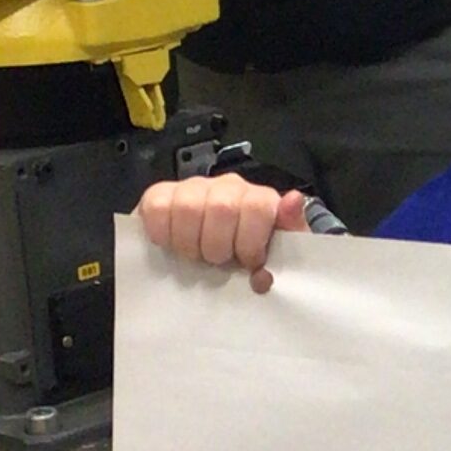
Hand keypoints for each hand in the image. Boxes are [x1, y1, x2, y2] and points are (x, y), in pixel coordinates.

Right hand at [137, 172, 307, 293]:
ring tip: (195, 256)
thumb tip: (294, 200)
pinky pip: (156, 205)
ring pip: (187, 207)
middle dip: (218, 247)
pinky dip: (162, 231)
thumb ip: (291, 232)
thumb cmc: (249, 258)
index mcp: (259, 199)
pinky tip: (171, 245)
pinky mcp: (161, 195)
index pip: (257, 206)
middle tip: (218, 261)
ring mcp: (193, 188)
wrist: (220, 255)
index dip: (251, 243)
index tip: (248, 264)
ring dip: (190, 243)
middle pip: (221, 208)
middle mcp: (227, 187)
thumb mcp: (280, 253)